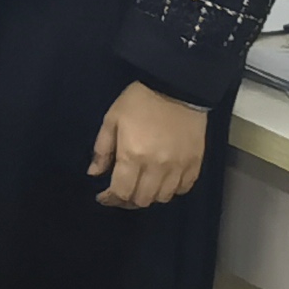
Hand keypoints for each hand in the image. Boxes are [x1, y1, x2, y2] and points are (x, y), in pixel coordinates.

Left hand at [91, 79, 209, 207]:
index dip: (110, 199)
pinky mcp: (195, 163)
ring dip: (149, 196)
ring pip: (163, 197)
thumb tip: (93, 173)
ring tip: (140, 187)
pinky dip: (172, 190)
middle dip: (127, 200)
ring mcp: (179, 167)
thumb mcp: (112, 120)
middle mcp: (157, 167)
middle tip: (120, 193)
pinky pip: (184, 188)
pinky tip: (162, 182)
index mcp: (133, 156)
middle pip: (142, 199)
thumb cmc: (139, 102)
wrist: (176, 88)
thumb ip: (102, 150)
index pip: (121, 192)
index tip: (103, 196)